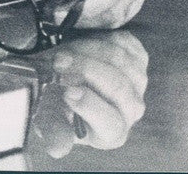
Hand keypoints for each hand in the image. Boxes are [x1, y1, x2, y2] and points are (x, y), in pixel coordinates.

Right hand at [32, 30, 148, 157]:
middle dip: (85, 70)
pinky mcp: (138, 57)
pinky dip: (99, 39)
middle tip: (58, 61)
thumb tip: (57, 149)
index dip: (90, 106)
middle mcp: (131, 109)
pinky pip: (124, 42)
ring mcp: (138, 82)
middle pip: (118, 86)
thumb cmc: (58, 100)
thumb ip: (53, 129)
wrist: (68, 77)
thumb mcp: (48, 116)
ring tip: (63, 52)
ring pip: (120, 60)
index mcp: (112, 131)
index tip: (66, 91)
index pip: (110, 122)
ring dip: (86, 51)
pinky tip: (82, 46)